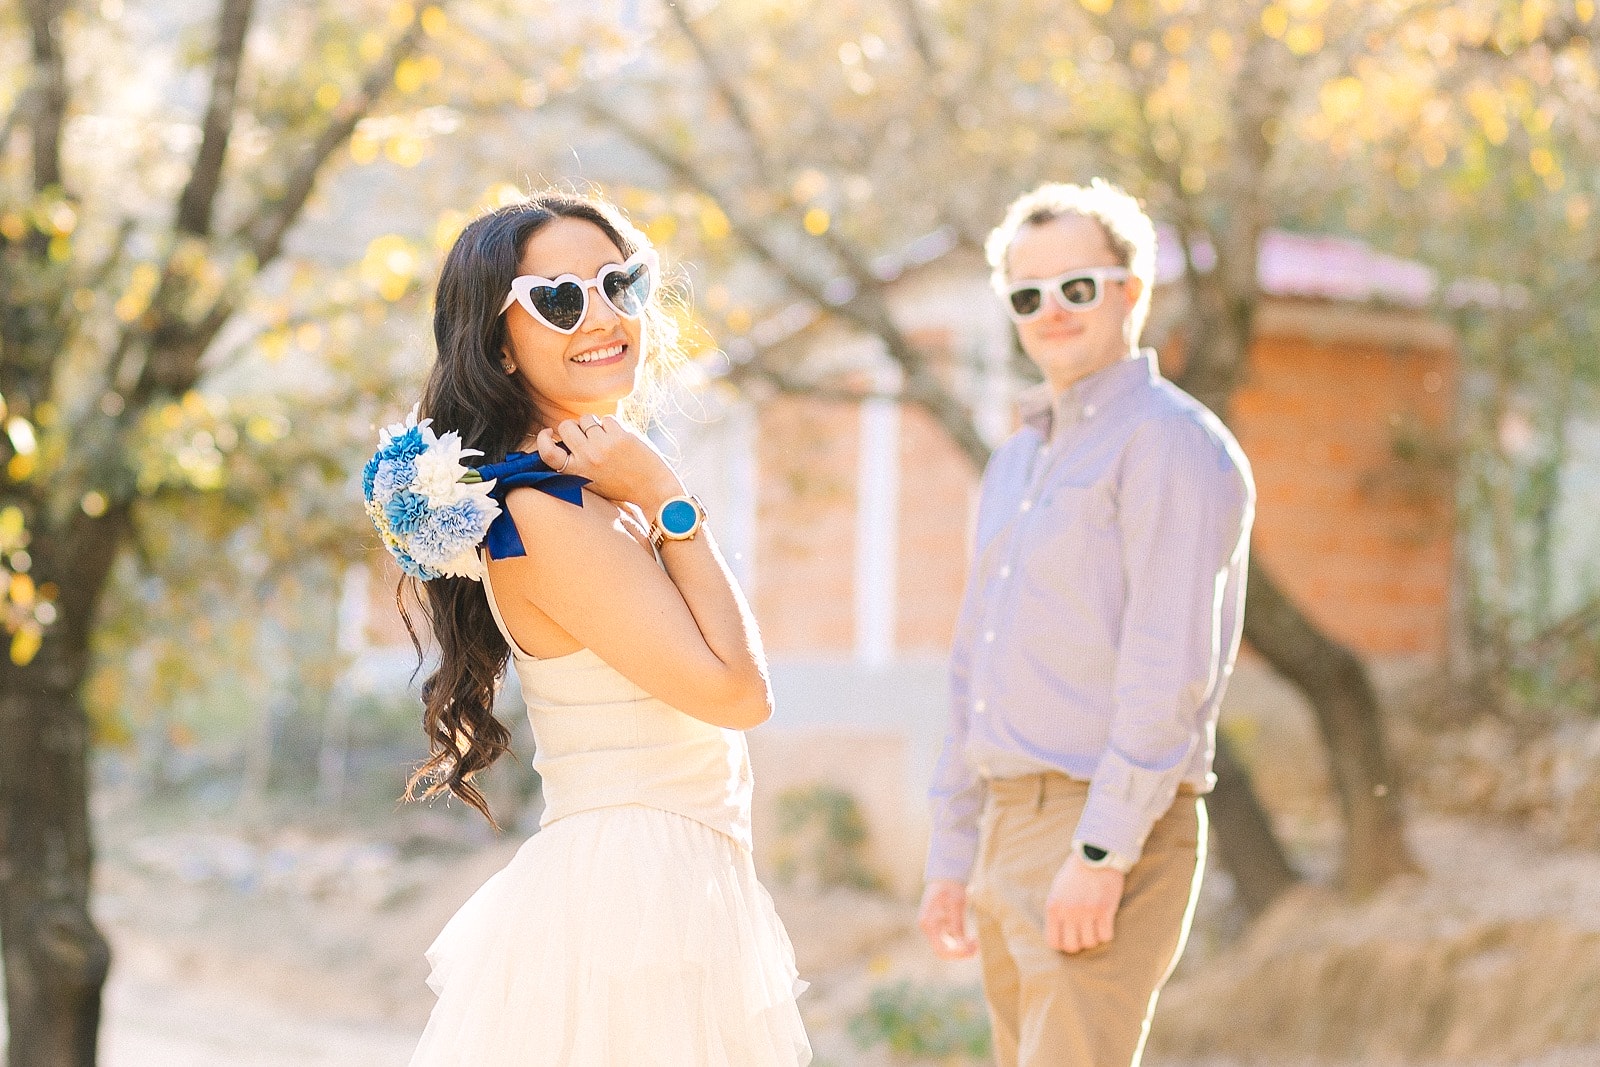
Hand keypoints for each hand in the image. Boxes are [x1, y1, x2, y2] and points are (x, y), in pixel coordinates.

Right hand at [535, 415, 681, 511]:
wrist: (651, 489)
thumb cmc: (620, 486)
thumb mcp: (591, 480)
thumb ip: (576, 462)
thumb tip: (563, 436)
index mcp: (576, 472)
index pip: (547, 452)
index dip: (543, 439)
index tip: (549, 433)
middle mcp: (586, 458)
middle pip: (566, 427)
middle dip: (574, 427)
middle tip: (586, 435)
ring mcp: (603, 446)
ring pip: (586, 419)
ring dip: (593, 424)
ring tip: (604, 438)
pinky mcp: (620, 436)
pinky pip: (606, 419)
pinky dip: (611, 426)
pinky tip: (620, 439)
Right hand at [918, 879, 978, 958]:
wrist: (947, 874)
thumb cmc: (951, 886)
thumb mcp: (957, 903)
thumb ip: (958, 924)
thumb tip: (962, 944)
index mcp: (929, 923)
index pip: (941, 949)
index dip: (957, 953)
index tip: (972, 948)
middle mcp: (928, 928)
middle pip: (943, 951)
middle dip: (960, 953)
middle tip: (977, 947)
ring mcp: (933, 928)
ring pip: (947, 948)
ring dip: (961, 949)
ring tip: (976, 942)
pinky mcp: (939, 927)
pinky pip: (950, 941)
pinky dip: (960, 942)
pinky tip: (972, 938)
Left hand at [1045, 854, 1124, 953]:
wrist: (1095, 855)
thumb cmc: (1075, 873)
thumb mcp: (1057, 890)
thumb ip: (1056, 911)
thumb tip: (1058, 933)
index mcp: (1054, 907)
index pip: (1053, 942)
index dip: (1062, 944)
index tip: (1069, 938)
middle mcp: (1069, 912)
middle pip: (1072, 947)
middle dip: (1079, 944)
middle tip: (1084, 934)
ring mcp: (1087, 912)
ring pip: (1090, 943)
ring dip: (1094, 938)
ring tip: (1095, 927)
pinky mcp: (1105, 910)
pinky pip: (1106, 936)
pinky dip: (1106, 933)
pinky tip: (1105, 923)